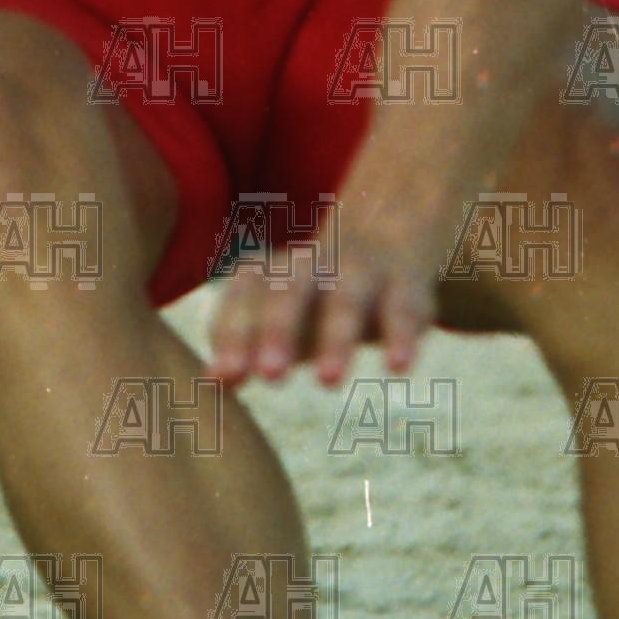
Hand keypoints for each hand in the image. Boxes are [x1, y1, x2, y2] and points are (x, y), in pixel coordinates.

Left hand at [205, 203, 436, 390]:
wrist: (385, 235)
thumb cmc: (313, 299)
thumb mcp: (276, 318)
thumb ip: (241, 348)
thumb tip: (213, 383)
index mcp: (273, 272)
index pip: (244, 296)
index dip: (233, 333)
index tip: (223, 377)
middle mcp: (313, 266)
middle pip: (290, 290)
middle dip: (278, 330)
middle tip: (269, 376)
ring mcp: (361, 271)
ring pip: (347, 298)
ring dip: (337, 337)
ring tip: (327, 381)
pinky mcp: (405, 286)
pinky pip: (403, 309)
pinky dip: (401, 336)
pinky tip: (397, 368)